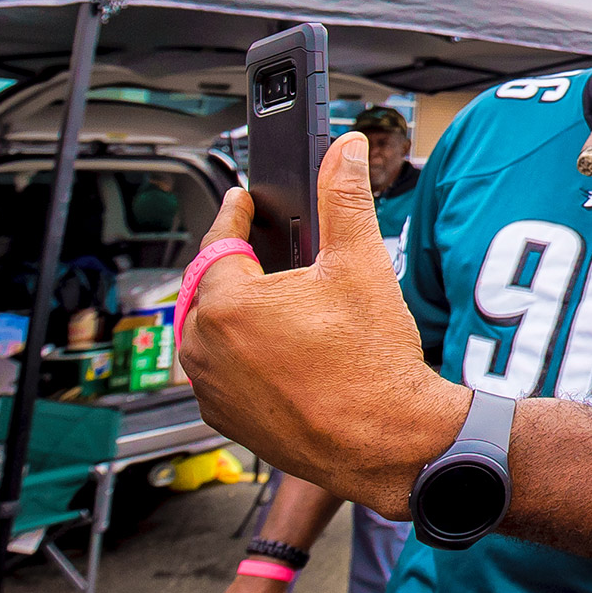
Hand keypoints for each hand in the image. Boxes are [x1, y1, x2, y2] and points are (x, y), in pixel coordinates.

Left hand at [180, 134, 467, 518]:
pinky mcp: (222, 418)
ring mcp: (210, 387)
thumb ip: (344, 199)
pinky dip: (239, 353)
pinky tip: (280, 350)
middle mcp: (205, 348)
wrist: (386, 442)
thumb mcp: (361, 265)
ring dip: (235, 311)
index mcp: (228, 303)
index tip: (243, 201)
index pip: (219, 240)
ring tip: (278, 303)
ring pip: (211, 329)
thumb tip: (345, 150)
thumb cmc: (373, 363)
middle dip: (236, 265)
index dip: (235, 214)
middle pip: (210, 286)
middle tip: (267, 253)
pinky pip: (219, 370)